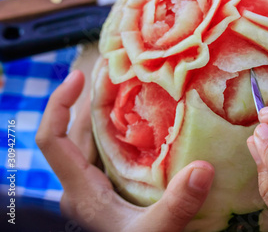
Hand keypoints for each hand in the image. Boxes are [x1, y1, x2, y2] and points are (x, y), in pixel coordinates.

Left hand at [36, 70, 214, 231]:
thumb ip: (176, 204)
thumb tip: (204, 168)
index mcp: (81, 191)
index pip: (52, 139)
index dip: (58, 104)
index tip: (78, 77)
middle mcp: (81, 186)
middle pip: (75, 133)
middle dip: (92, 101)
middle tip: (118, 75)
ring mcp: (93, 189)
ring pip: (91, 142)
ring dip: (106, 115)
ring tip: (129, 90)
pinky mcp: (108, 191)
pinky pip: (106, 152)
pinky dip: (119, 132)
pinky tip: (142, 123)